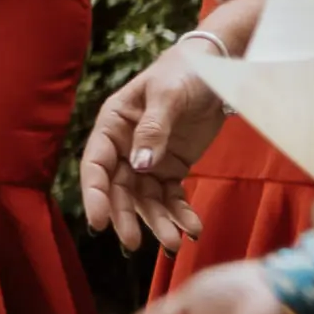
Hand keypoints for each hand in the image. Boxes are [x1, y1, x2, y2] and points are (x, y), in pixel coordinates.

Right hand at [80, 39, 231, 247]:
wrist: (218, 69)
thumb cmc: (184, 73)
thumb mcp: (168, 95)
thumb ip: (153, 130)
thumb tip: (140, 166)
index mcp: (113, 125)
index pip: (96, 165)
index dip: (95, 195)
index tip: (99, 223)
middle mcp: (125, 147)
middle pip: (120, 189)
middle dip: (127, 217)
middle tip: (135, 243)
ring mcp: (149, 160)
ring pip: (146, 199)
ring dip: (158, 222)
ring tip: (174, 244)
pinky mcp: (172, 168)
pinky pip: (172, 197)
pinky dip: (180, 214)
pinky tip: (192, 228)